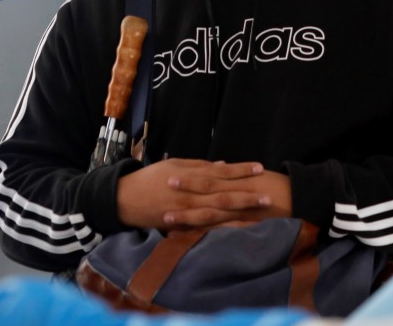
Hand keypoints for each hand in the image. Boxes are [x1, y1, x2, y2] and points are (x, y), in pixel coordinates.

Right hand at [117, 159, 270, 230]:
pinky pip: (205, 228)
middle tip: (267, 196)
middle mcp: (190, 195)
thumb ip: (199, 166)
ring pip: (217, 213)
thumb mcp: (174, 165)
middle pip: (223, 195)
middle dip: (246, 196)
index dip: (240, 171)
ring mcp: (186, 212)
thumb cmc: (150, 178)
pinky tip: (236, 228)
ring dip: (238, 213)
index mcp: (190, 176)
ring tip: (256, 213)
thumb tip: (223, 166)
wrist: (125, 199)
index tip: (259, 168)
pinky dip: (221, 228)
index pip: (221, 173)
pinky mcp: (181, 226)